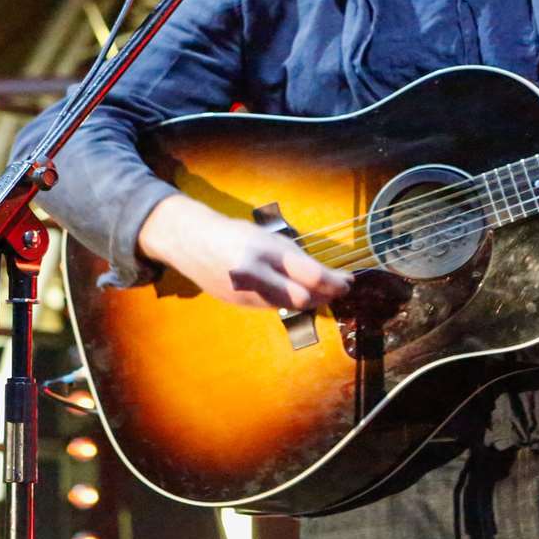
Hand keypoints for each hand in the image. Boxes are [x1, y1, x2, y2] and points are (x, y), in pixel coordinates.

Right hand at [137, 195, 351, 310]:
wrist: (191, 242)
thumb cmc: (232, 233)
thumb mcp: (265, 236)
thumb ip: (290, 256)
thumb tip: (322, 275)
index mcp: (265, 251)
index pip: (311, 274)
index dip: (335, 281)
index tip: (348, 280)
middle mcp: (256, 275)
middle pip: (304, 298)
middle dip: (326, 296)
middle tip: (339, 289)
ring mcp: (246, 293)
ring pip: (289, 305)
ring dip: (310, 300)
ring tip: (323, 293)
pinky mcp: (239, 304)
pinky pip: (272, 306)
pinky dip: (288, 300)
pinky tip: (296, 294)